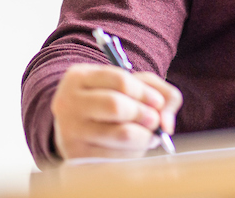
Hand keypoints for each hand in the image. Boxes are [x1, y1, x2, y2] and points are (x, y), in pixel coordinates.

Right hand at [51, 63, 181, 160]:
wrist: (77, 126)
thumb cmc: (110, 99)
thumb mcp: (131, 84)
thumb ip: (159, 92)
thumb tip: (166, 123)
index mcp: (79, 77)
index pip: (121, 81)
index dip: (145, 92)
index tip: (157, 101)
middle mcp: (67, 103)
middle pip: (116, 106)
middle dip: (144, 113)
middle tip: (154, 120)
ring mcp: (70, 132)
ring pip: (121, 134)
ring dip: (145, 136)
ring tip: (148, 134)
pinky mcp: (77, 157)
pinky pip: (118, 157)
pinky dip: (135, 152)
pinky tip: (134, 146)